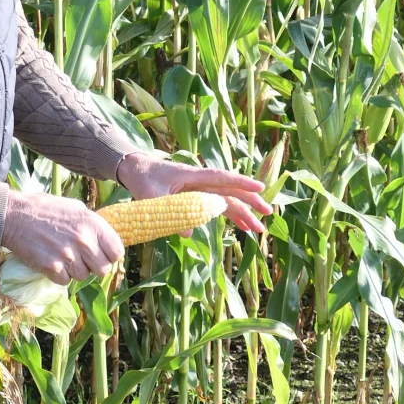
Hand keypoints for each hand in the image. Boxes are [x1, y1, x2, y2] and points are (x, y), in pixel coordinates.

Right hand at [2, 191, 124, 285]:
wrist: (14, 215)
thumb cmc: (45, 209)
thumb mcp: (75, 208)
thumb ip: (92, 225)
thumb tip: (106, 240)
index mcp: (92, 223)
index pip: (117, 252)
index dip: (109, 255)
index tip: (100, 254)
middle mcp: (84, 240)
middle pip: (103, 269)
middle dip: (92, 266)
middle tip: (79, 258)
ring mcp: (68, 255)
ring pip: (83, 277)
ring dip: (74, 271)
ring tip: (62, 256)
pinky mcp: (52, 267)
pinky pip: (65, 281)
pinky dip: (58, 275)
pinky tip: (51, 261)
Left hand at [115, 151, 270, 235]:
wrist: (135, 171)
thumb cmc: (144, 179)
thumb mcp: (152, 196)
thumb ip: (168, 211)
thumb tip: (187, 232)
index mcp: (194, 176)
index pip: (222, 179)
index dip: (242, 183)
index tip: (260, 188)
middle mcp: (202, 182)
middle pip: (231, 191)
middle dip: (251, 202)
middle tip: (268, 214)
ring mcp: (201, 190)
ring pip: (228, 201)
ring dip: (244, 214)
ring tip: (258, 229)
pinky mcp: (197, 198)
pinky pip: (218, 207)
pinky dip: (230, 217)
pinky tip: (242, 228)